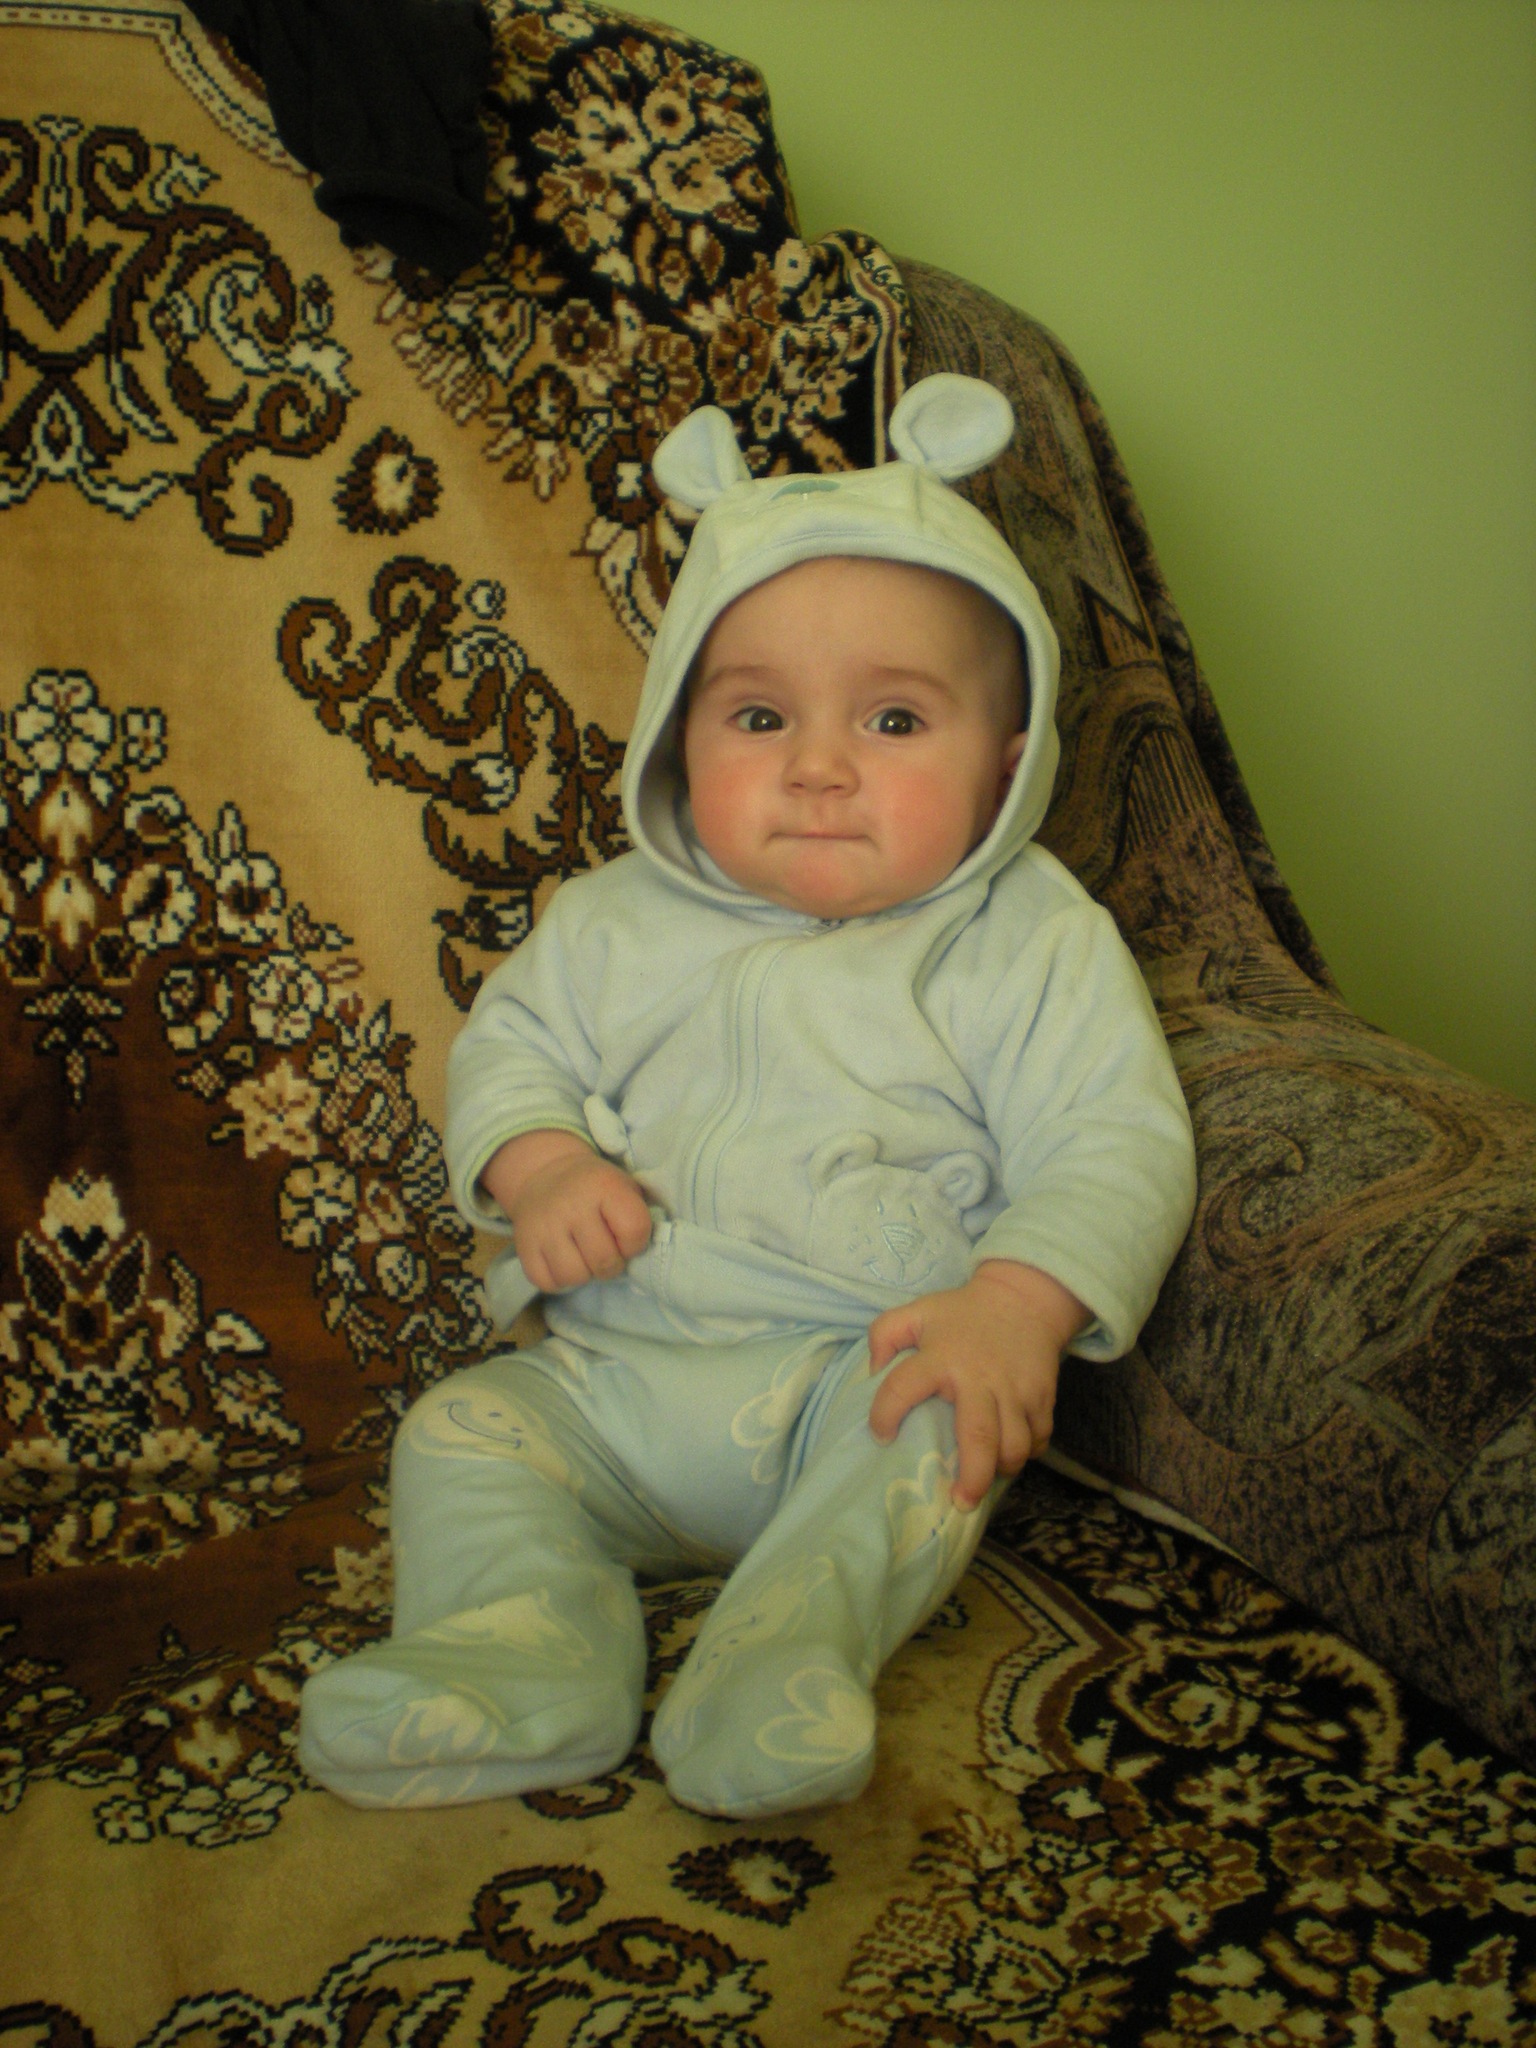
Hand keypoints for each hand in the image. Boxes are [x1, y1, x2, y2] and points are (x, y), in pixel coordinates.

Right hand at [480, 1130, 651, 1293]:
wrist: (545, 1173)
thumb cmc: (596, 1188)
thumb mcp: (623, 1186)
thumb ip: (638, 1216)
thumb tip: (643, 1257)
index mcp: (603, 1185)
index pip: (634, 1231)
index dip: (635, 1244)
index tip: (627, 1238)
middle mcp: (571, 1204)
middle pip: (604, 1261)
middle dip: (612, 1264)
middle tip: (606, 1251)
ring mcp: (544, 1225)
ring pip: (573, 1277)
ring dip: (585, 1274)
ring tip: (585, 1257)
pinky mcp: (523, 1244)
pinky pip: (547, 1283)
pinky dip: (559, 1280)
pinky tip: (564, 1261)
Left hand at [866, 1262, 1089, 1510]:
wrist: (1023, 1298)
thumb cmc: (962, 1313)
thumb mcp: (916, 1312)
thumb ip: (884, 1336)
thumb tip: (872, 1373)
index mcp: (941, 1357)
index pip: (903, 1388)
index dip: (886, 1415)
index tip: (881, 1437)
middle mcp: (980, 1378)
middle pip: (979, 1437)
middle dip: (972, 1477)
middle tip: (960, 1502)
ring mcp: (1015, 1389)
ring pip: (1014, 1444)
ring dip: (1001, 1468)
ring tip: (984, 1480)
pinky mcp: (1042, 1396)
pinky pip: (1038, 1437)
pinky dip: (1027, 1452)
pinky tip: (1010, 1454)